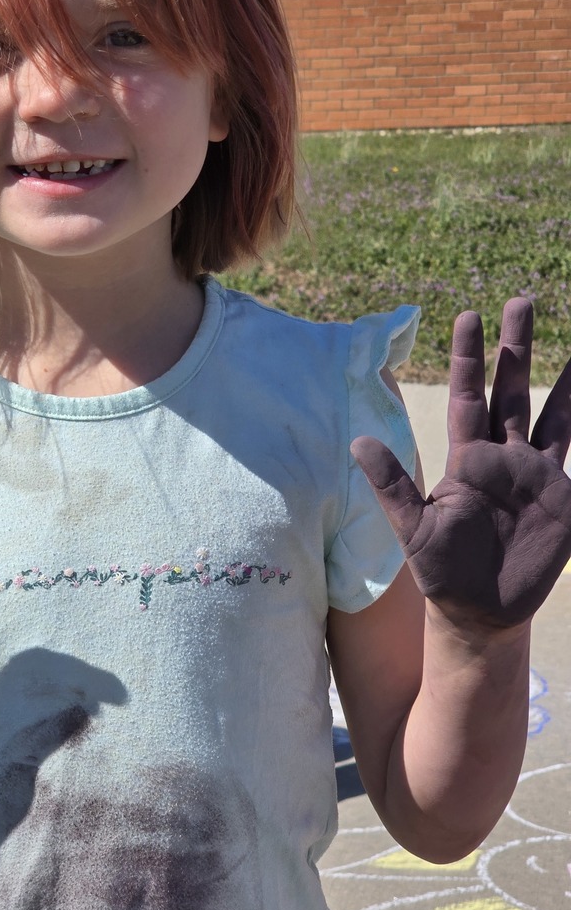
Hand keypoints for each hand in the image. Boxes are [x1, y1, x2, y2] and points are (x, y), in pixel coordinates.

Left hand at [353, 298, 570, 630]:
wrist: (478, 609)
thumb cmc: (439, 570)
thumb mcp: (411, 527)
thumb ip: (391, 484)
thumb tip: (359, 441)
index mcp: (463, 458)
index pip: (465, 396)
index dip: (466, 358)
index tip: (465, 315)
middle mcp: (499, 456)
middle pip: (508, 390)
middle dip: (514, 347)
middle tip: (520, 300)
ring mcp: (533, 472)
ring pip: (549, 412)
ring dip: (561, 377)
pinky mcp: (560, 494)